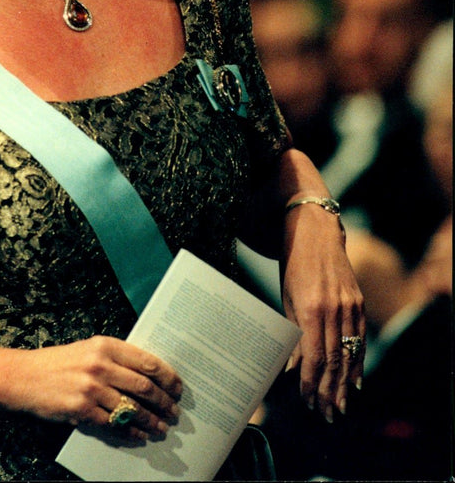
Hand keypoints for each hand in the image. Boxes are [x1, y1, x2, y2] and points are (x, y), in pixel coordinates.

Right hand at [4, 336, 181, 440]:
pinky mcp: (81, 410)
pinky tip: (139, 435)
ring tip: (161, 427)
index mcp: (105, 345)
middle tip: (174, 412)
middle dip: (163, 402)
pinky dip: (130, 432)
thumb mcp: (88, 349)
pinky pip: (114, 424)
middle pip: (144, 387)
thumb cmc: (59, 362)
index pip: (147, 361)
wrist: (25, 376)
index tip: (178, 388)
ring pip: (132, 408)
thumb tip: (148, 375)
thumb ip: (116, 358)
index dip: (167, 377)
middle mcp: (100, 365)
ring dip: (151, 421)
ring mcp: (91, 389)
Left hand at [281, 207, 365, 422]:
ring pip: (349, 353)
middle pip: (334, 360)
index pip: (315, 357)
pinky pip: (359, 338)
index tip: (308, 401)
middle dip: (330, 391)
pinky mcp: (359, 302)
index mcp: (311, 308)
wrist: (314, 232)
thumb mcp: (286, 297)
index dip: (312, 383)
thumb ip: (294, 333)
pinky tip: (354, 381)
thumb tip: (296, 368)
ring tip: (340, 406)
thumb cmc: (293, 264)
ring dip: (345, 383)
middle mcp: (334, 309)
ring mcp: (350, 306)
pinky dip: (358, 361)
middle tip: (327, 414)